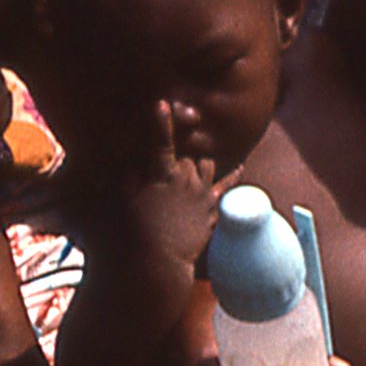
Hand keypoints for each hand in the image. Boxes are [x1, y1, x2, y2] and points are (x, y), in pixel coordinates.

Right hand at [115, 97, 230, 280]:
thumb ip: (131, 179)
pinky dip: (233, 175)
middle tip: (166, 170)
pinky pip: (227, 186)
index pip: (161, 143)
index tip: (161, 104)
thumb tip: (135, 167)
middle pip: (186, 155)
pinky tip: (239, 166)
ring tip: (190, 169)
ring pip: (206, 164)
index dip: (161, 123)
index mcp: (162, 176)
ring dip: (198, 164)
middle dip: (177, 157)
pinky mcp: (212, 209)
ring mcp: (202, 194)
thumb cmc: (138, 233)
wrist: (160, 261)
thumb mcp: (127, 202)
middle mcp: (186, 180)